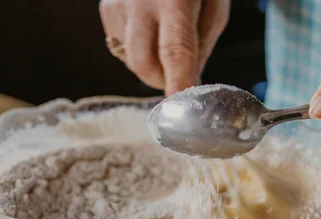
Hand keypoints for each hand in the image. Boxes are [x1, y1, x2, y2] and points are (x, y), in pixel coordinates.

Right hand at [99, 0, 229, 95]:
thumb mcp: (214, 6)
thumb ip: (201, 45)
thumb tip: (190, 82)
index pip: (175, 50)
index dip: (177, 82)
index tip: (180, 107)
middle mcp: (139, 2)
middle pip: (144, 64)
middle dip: (161, 80)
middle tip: (177, 76)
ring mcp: (117, 6)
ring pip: (132, 60)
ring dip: (152, 63)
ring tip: (164, 34)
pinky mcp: (106, 10)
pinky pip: (123, 46)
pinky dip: (139, 46)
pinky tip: (149, 25)